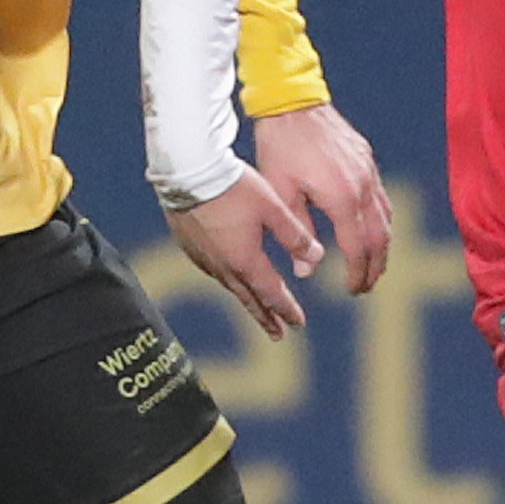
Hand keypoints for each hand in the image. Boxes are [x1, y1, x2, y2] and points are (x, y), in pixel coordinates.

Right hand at [168, 167, 326, 337]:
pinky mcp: (189, 245)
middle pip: (249, 298)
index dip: (286, 310)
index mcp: (246, 260)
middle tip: (277, 333)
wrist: (187, 170)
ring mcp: (203, 257)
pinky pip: (213, 270)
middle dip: (266, 316)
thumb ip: (295, 235)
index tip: (297, 324)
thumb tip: (317, 257)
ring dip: (246, 298)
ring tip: (255, 306)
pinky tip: (229, 273)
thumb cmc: (232, 185)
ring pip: (230, 285)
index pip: (271, 294)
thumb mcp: (272, 207)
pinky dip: (228, 279)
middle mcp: (223, 266)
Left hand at [246, 103, 393, 297]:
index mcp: (341, 198)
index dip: (358, 273)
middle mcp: (362, 186)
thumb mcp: (280, 193)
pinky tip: (373, 229)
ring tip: (373, 265)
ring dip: (382, 246)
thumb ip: (297, 233)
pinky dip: (381, 220)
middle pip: (380, 238)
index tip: (353, 290)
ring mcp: (368, 171)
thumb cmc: (279, 147)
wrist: (291, 101)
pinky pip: (382, 197)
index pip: (358, 248)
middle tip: (367, 286)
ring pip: (385, 218)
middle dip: (376, 266)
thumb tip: (307, 271)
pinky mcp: (367, 159)